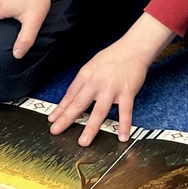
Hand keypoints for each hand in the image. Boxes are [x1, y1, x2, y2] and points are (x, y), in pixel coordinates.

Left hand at [48, 13, 174, 144]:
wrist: (134, 47)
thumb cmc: (114, 55)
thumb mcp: (93, 64)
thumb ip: (84, 80)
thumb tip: (73, 96)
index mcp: (86, 74)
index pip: (70, 95)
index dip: (60, 109)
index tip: (53, 120)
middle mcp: (97, 82)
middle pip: (79, 104)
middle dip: (66, 119)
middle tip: (56, 131)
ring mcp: (112, 88)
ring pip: (99, 111)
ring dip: (90, 128)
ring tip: (84, 141)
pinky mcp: (127, 92)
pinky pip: (125, 112)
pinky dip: (124, 125)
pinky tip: (122, 136)